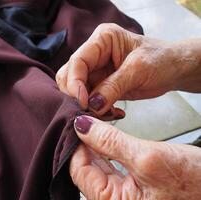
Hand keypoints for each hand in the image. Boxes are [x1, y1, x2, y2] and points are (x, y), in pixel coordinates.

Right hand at [56, 23, 200, 116]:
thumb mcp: (138, 70)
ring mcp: (95, 70)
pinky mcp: (99, 85)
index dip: (75, 83)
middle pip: (69, 76)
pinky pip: (88, 100)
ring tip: (107, 114)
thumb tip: (92, 106)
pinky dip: (96, 111)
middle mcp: (93, 54)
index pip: (77, 61)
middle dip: (77, 96)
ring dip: (86, 106)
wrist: (174, 69)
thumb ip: (113, 87)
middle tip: (90, 113)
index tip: (83, 103)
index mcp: (102, 40)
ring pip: (76, 91)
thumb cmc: (161, 60)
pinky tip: (112, 113)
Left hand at [70, 115, 200, 199]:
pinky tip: (106, 138)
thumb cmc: (195, 183)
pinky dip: (107, 152)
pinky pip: (112, 169)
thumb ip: (110, 142)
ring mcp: (124, 196)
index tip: (77, 122)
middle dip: (85, 144)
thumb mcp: (147, 156)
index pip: (79, 171)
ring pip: (98, 167)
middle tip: (85, 120)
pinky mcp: (133, 188)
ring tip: (94, 125)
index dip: (76, 145)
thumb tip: (82, 126)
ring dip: (95, 146)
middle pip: (87, 169)